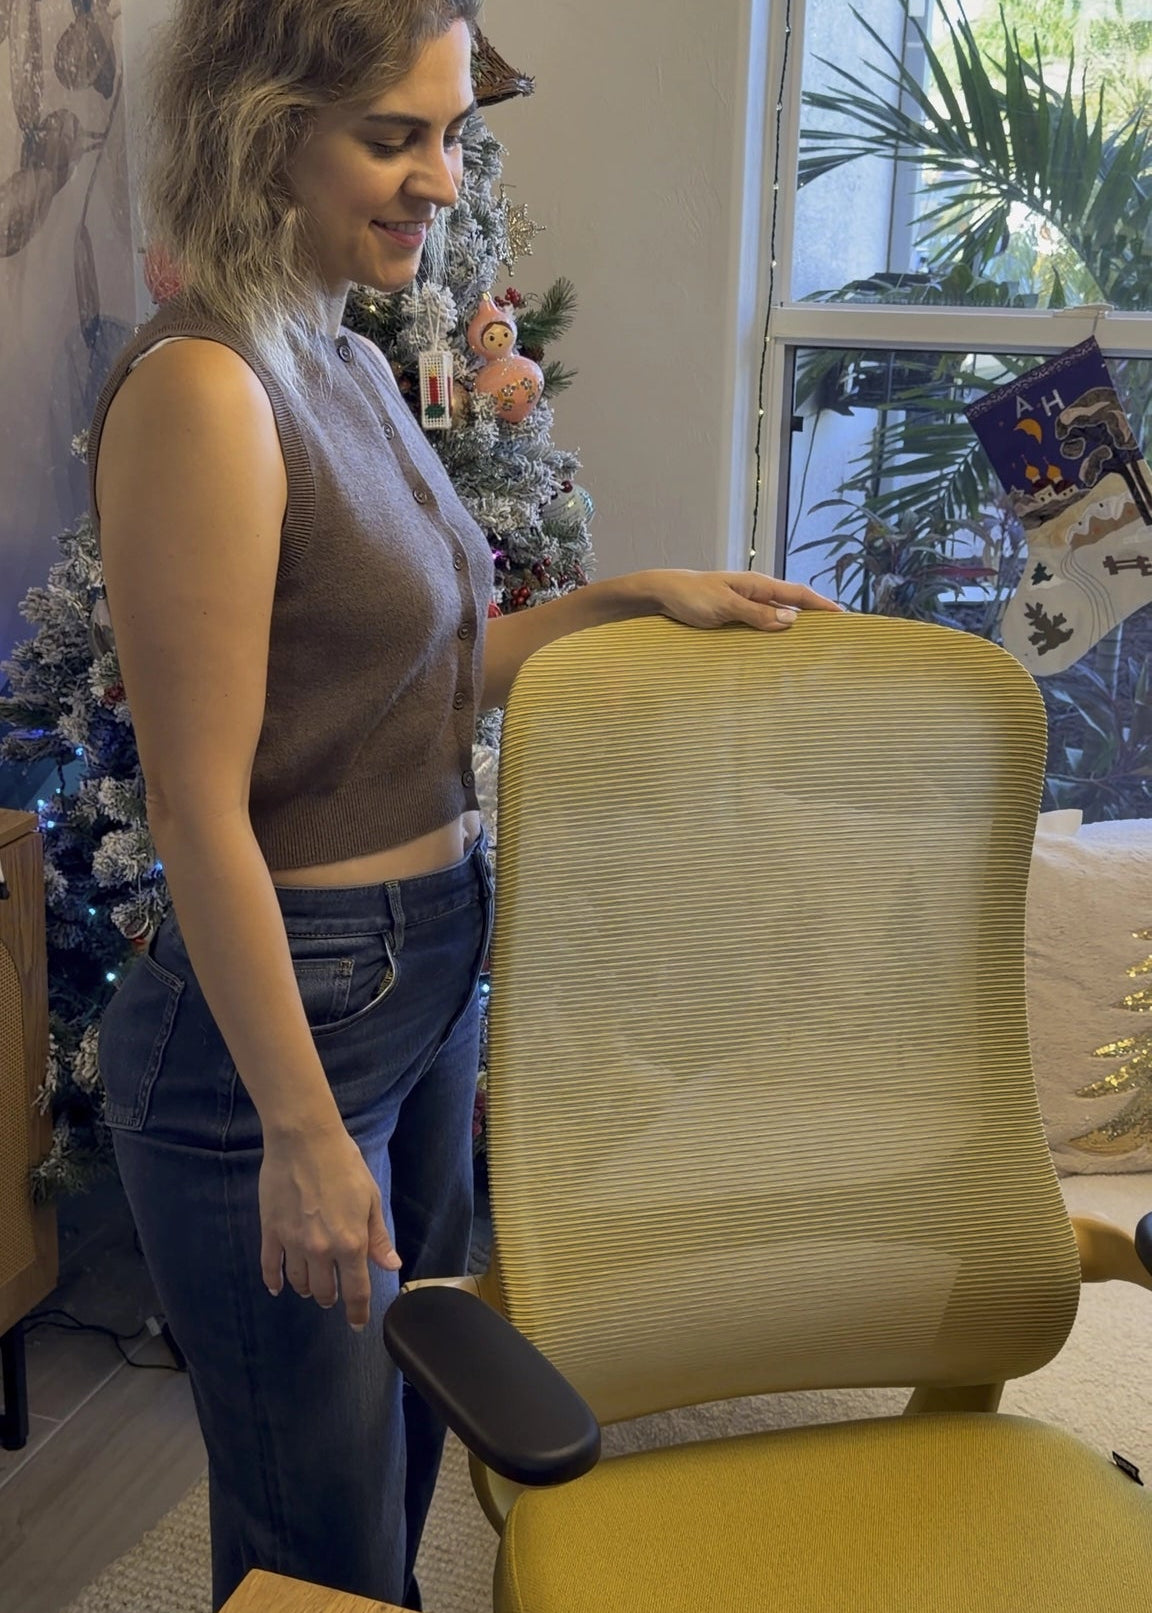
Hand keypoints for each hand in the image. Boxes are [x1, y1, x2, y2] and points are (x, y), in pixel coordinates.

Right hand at [259, 1122, 399, 1330]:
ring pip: (299, 1282)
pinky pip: (271, 1266)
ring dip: (307, 1289)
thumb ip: (377, 1238)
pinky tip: (278, 1287)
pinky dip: (274, 1281)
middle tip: (333, 1296)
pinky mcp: (271, 1232)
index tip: (357, 1324)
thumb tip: (390, 1266)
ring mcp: (293, 1243)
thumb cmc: (344, 1165)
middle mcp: (321, 1250)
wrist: (305, 1141)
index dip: (357, 1312)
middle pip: (324, 1291)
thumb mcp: (371, 1199)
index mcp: (350, 1243)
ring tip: (311, 1287)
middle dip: (330, 1298)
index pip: (356, 1291)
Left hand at [644, 569, 844, 632]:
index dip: (822, 605)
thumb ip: (756, 613)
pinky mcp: (734, 616)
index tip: (844, 616)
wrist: (661, 593)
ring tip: (813, 645)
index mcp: (757, 585)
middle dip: (814, 617)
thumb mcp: (724, 606)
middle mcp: (755, 593)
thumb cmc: (690, 596)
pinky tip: (778, 646)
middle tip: (835, 636)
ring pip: (778, 615)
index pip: (798, 594)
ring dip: (795, 627)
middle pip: (793, 605)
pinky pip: (761, 624)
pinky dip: (774, 632)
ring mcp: (745, 604)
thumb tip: (792, 620)